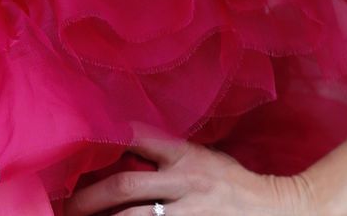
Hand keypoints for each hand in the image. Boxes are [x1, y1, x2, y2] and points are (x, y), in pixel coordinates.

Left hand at [62, 123, 318, 215]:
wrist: (281, 211)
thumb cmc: (236, 186)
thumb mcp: (205, 159)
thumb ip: (171, 156)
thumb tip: (126, 150)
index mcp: (187, 156)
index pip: (139, 138)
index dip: (107, 138)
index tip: (78, 149)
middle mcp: (185, 183)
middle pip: (125, 185)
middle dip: (90, 197)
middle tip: (65, 205)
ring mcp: (189, 214)